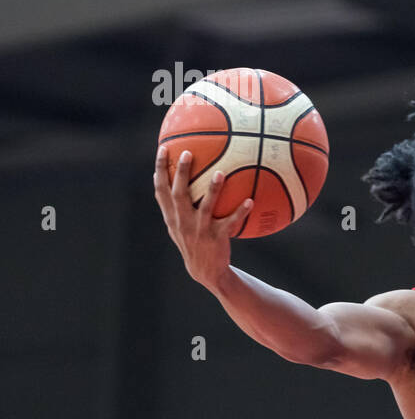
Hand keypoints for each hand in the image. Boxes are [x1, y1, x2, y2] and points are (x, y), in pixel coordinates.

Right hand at [153, 145, 252, 289]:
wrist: (204, 270)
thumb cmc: (193, 241)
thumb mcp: (178, 224)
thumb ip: (176, 205)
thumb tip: (178, 178)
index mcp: (172, 216)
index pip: (161, 189)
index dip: (160, 169)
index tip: (163, 148)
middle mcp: (183, 221)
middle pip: (179, 193)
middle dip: (182, 173)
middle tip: (188, 152)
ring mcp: (199, 229)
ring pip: (205, 206)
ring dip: (213, 190)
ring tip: (220, 173)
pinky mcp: (216, 237)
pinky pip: (230, 222)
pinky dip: (240, 212)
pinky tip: (250, 201)